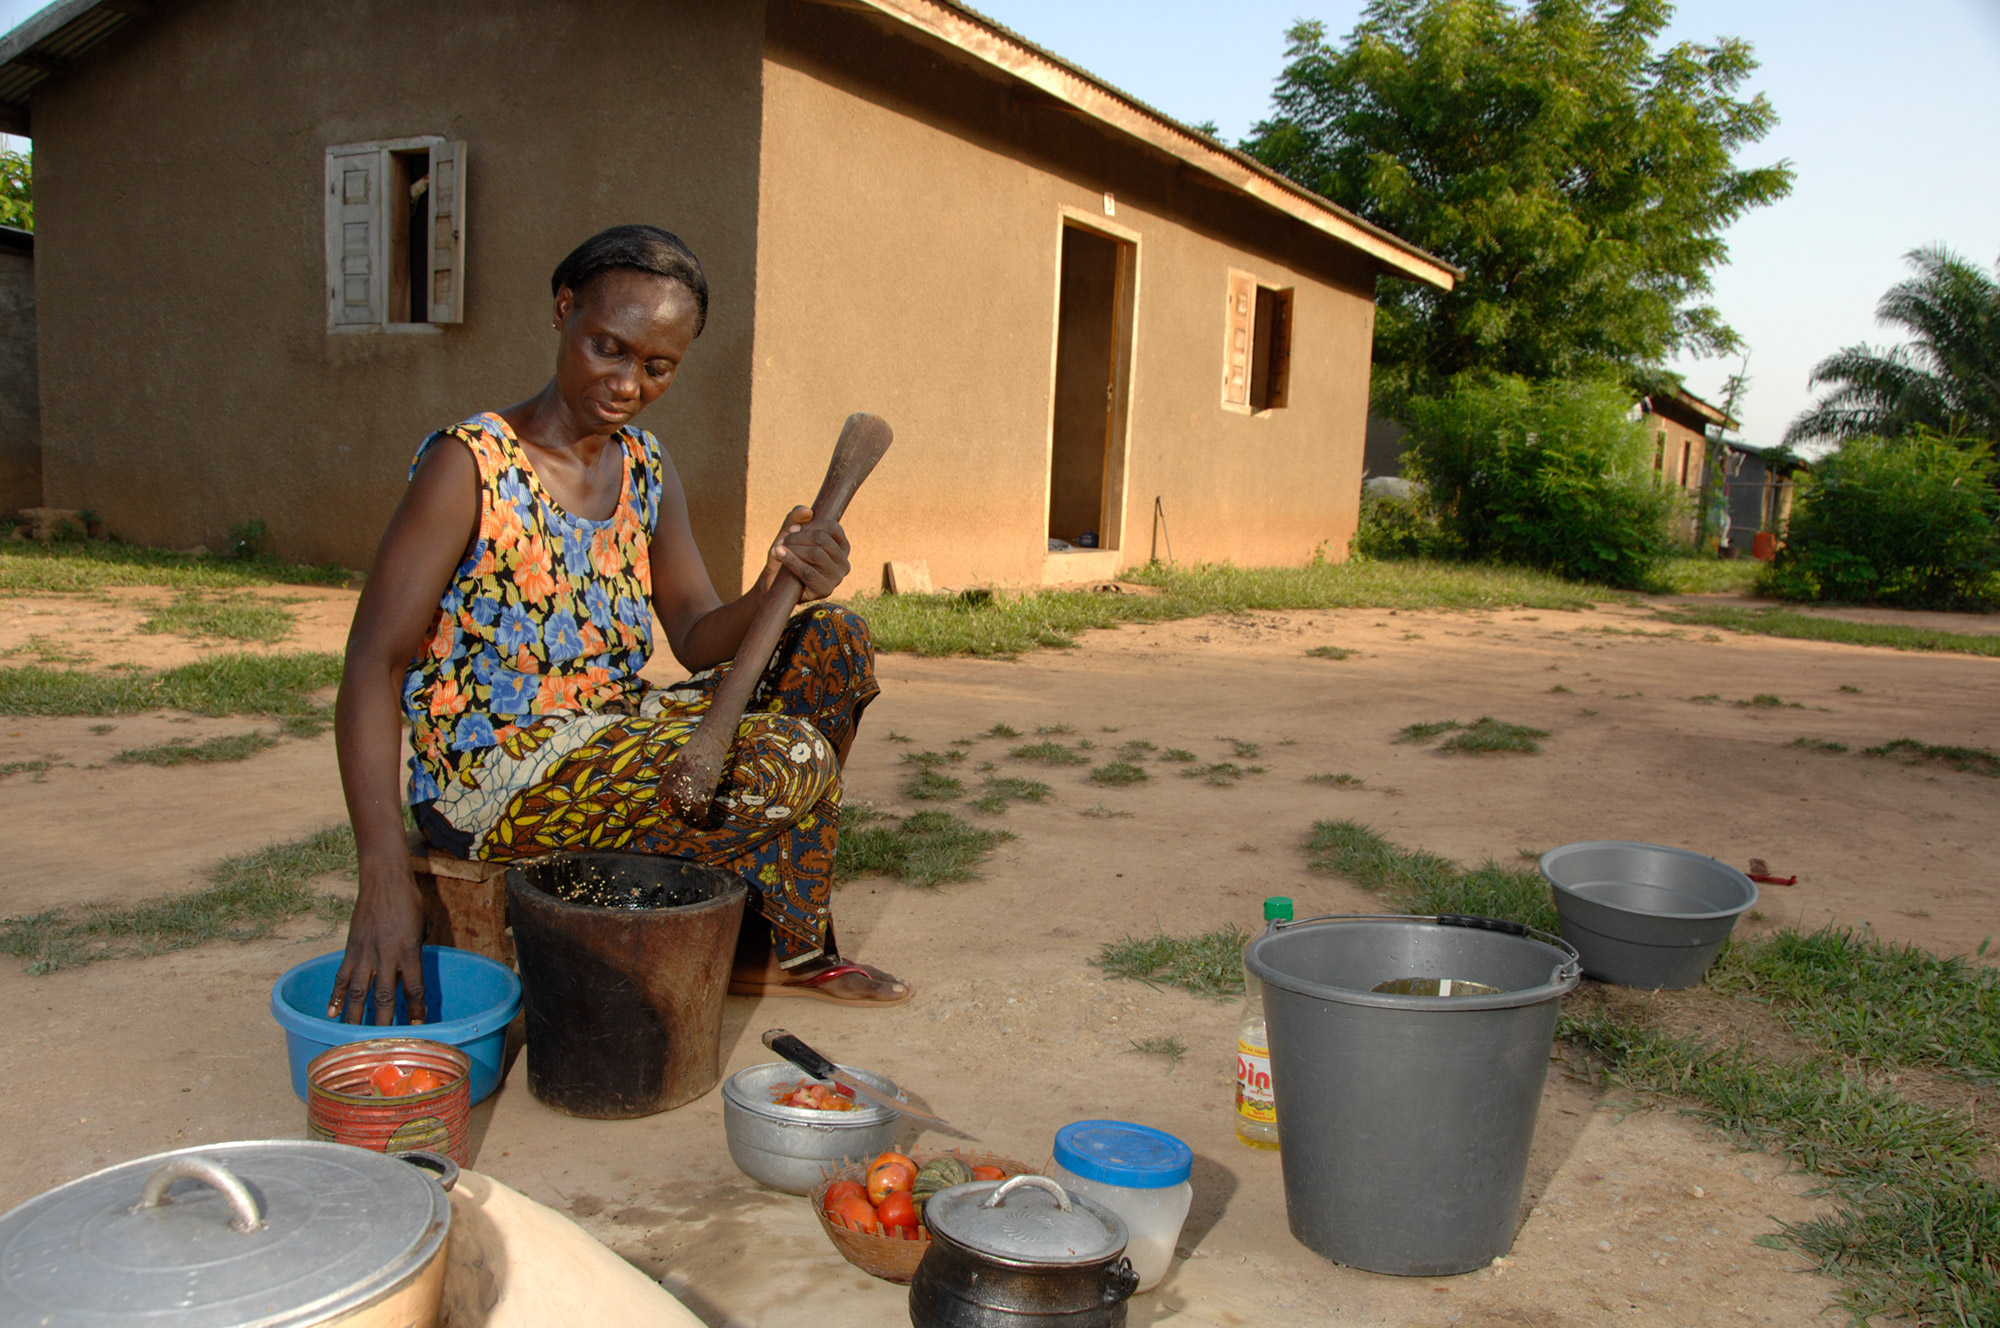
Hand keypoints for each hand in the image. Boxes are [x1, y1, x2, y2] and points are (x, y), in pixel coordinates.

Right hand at [328, 858, 427, 1024]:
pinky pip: (342, 976)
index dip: (416, 1009)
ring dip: (356, 1016)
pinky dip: (336, 996)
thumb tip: (411, 964)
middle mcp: (386, 956)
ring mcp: (365, 953)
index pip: (414, 988)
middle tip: (383, 1044)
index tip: (418, 1027)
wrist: (383, 880)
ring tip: (352, 1037)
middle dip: (385, 1022)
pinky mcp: (350, 948)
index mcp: (408, 951)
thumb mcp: (421, 925)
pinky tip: (331, 1013)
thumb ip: (417, 947)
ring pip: (359, 992)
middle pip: (385, 997)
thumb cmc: (408, 900)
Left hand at [763, 504, 850, 602]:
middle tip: (782, 540)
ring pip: (816, 554)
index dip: (810, 525)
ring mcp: (836, 578)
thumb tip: (808, 511)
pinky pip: (808, 571)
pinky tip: (780, 555)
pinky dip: (791, 561)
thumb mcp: (789, 534)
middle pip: (823, 540)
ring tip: (779, 549)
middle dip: (798, 537)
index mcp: (842, 547)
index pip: (832, 527)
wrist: (774, 583)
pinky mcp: (825, 590)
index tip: (792, 529)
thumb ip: (795, 518)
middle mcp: (844, 562)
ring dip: (794, 548)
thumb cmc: (787, 556)